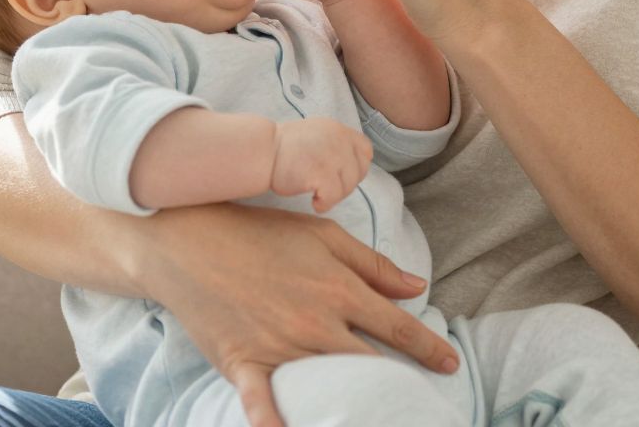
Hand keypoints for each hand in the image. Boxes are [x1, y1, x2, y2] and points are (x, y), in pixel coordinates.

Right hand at [142, 204, 458, 426]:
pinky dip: (275, 424)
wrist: (189, 239)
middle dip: (397, 383)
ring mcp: (279, 347)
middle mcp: (316, 323)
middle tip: (416, 398)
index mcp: (339, 289)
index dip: (428, 349)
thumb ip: (372, 264)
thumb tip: (416, 287)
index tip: (449, 363)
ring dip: (354, 404)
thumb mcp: (322, 235)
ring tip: (377, 416)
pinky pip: (262, 404)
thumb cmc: (258, 232)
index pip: (397, 327)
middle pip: (370, 364)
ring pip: (329, 385)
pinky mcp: (243, 364)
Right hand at [271, 117, 371, 212]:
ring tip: (317, 195)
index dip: (357, 167)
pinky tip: (313, 202)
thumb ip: (335, 145)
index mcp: (338, 129)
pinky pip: (333, 197)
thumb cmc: (283, 149)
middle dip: (346, 184)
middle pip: (359, 171)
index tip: (341, 175)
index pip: (365, 150)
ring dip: (334, 196)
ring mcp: (332, 155)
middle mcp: (339, 139)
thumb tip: (352, 166)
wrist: (262, 152)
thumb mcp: (316, 136)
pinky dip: (325, 204)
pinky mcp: (322, 172)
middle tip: (326, 189)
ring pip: (348, 186)